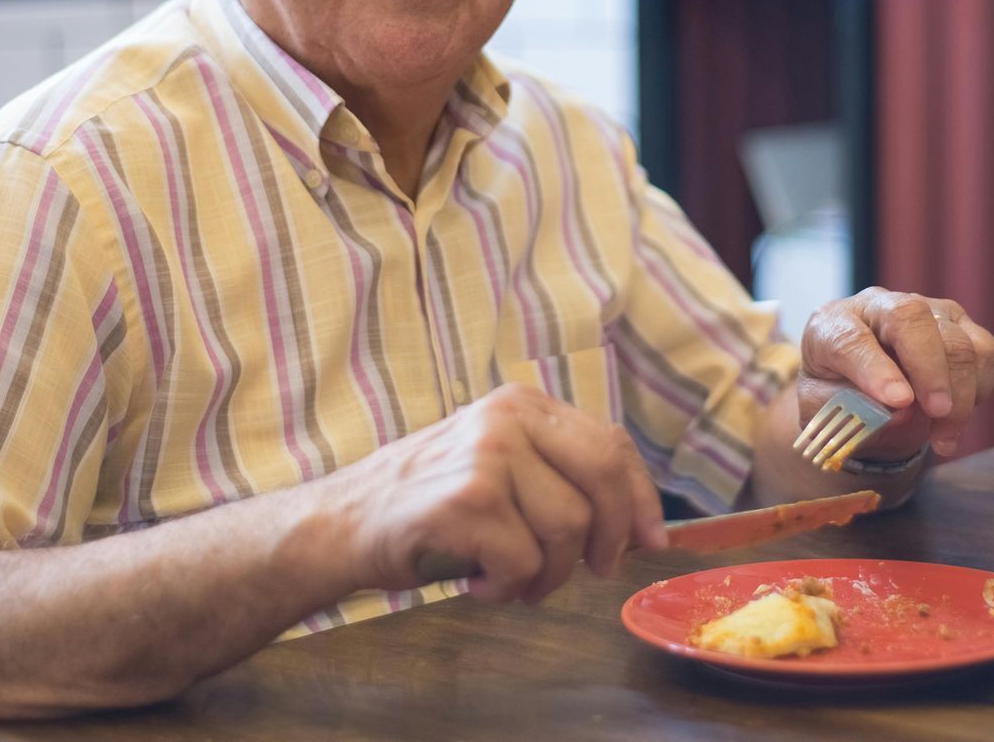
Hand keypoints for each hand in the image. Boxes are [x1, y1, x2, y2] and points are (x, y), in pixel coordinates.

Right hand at [338, 384, 668, 603]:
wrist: (342, 524)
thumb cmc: (428, 507)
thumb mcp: (498, 467)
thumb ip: (558, 475)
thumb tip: (636, 523)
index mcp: (522, 404)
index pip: (609, 444)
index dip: (640, 497)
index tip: (652, 540)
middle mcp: (507, 418)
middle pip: (602, 478)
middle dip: (609, 537)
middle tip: (591, 571)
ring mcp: (487, 455)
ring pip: (568, 529)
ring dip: (547, 575)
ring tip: (510, 579)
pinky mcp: (467, 500)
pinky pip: (525, 562)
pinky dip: (507, 589)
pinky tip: (478, 583)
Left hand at [799, 289, 993, 460]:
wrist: (861, 391)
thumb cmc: (838, 398)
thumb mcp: (827, 412)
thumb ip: (853, 411)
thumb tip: (901, 413)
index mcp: (832, 325)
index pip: (851, 338)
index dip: (875, 369)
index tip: (897, 401)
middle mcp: (878, 307)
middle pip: (911, 317)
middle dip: (929, 369)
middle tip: (936, 412)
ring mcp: (924, 311)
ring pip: (957, 340)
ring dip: (960, 394)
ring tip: (944, 436)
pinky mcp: (959, 325)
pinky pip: (986, 354)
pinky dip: (980, 391)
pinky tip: (956, 417)